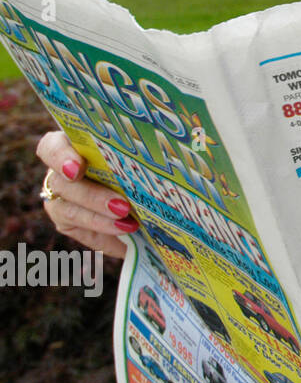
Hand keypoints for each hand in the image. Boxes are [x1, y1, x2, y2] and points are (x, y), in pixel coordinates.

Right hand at [35, 130, 137, 259]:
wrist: (137, 183)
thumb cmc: (136, 155)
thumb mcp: (135, 148)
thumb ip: (137, 149)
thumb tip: (167, 153)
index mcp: (72, 144)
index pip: (52, 147)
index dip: (61, 157)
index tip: (77, 169)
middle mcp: (60, 171)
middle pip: (63, 183)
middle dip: (93, 197)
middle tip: (122, 206)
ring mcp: (59, 197)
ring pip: (67, 209)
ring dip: (98, 219)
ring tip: (128, 225)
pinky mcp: (66, 221)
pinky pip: (79, 230)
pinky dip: (103, 234)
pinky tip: (125, 238)